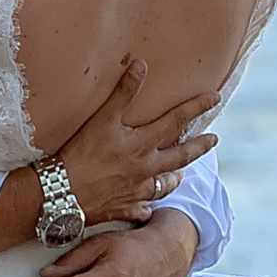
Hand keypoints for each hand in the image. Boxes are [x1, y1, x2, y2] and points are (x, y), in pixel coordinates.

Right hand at [51, 56, 215, 231]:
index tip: (215, 99)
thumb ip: (123, 93)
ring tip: (181, 175)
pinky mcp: (124, 209)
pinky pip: (141, 210)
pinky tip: (146, 208)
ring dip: (174, 179)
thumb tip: (141, 65)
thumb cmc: (81, 154)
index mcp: (143, 145)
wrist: (61, 193)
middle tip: (213, 141)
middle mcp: (146, 169)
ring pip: (164, 186)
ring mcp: (137, 192)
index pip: (177, 121)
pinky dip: (145, 208)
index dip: (196, 108)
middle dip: (200, 147)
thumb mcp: (102, 119)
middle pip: (181, 157)